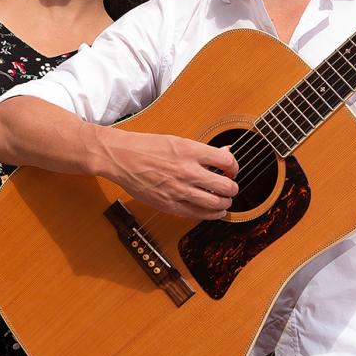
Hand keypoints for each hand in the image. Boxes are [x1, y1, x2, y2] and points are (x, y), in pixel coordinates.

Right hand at [100, 129, 238, 219]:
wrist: (120, 158)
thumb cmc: (145, 147)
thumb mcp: (177, 141)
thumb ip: (202, 150)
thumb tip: (225, 151)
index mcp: (190, 150)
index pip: (227, 161)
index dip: (234, 167)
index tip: (232, 170)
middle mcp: (187, 171)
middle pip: (225, 186)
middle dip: (233, 189)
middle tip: (231, 188)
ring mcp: (178, 190)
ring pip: (215, 203)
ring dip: (225, 203)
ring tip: (225, 201)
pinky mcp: (169, 204)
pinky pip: (197, 214)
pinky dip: (210, 215)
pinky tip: (214, 212)